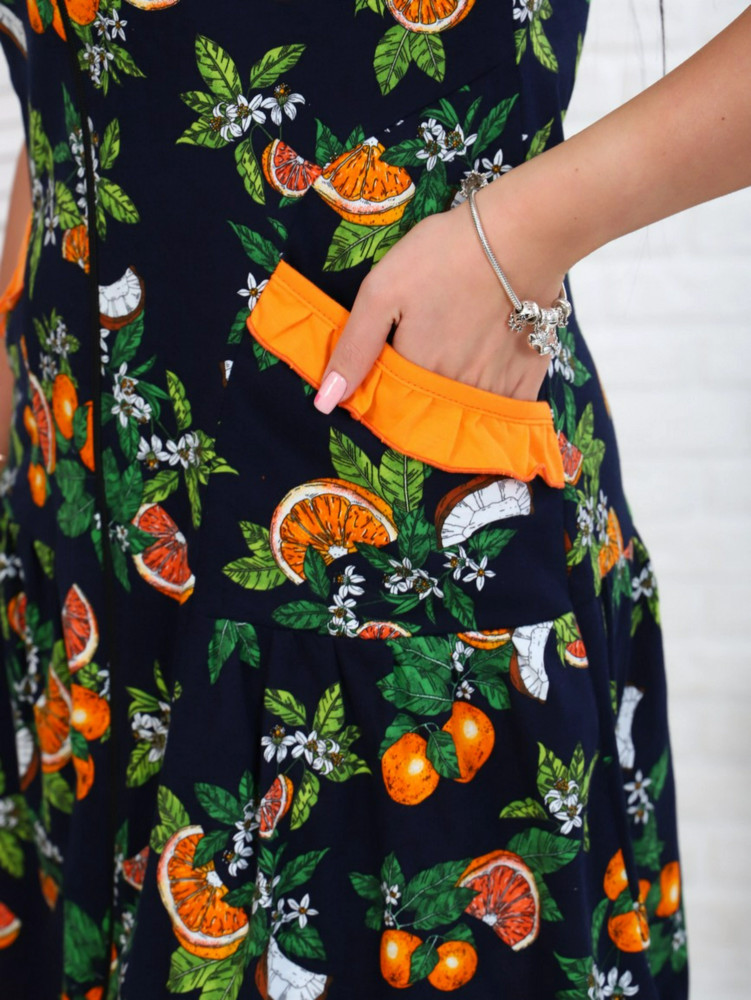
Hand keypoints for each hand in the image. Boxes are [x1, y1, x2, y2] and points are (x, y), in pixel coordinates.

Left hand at [313, 184, 564, 413]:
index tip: (385, 369)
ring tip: (456, 363)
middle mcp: (453, 392)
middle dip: (418, 401)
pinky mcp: (527, 380)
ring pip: (464, 414)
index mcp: (415, 373)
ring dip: (454, 403)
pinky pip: (507, 411)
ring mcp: (493, 390)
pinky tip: (490, 377)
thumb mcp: (382, 290)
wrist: (522, 235)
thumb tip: (326, 403)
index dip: (382, 392)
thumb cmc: (445, 255)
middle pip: (427, 413)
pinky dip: (496, 406)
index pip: (389, 405)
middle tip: (426, 356)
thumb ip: (354, 348)